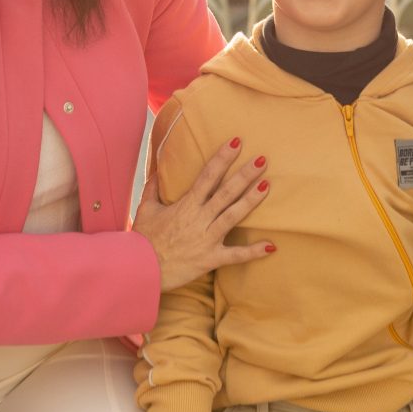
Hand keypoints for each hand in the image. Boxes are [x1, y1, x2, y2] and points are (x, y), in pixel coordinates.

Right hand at [132, 138, 274, 290]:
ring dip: (251, 200)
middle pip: (226, 192)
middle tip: (262, 160)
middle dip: (244, 175)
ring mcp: (207, 239)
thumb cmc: (143, 239)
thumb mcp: (145, 209)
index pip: (208, 176)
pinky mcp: (210, 258)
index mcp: (186, 205)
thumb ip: (153, 188)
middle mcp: (199, 219)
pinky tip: (271, 246)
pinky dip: (253, 252)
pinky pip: (235, 255)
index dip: (223, 158)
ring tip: (266, 185)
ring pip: (233, 216)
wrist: (141, 269)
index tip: (236, 142)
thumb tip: (158, 169)